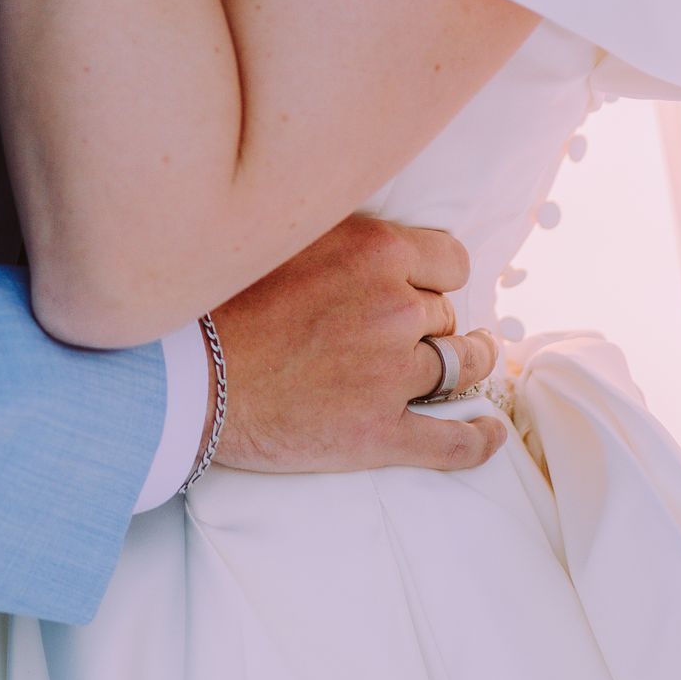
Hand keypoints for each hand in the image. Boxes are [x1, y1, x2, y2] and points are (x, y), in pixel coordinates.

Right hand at [209, 215, 505, 475]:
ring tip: (467, 364)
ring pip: (459, 366)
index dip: (437, 278)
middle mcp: (393, 310)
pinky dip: (477, 440)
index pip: (450, 262)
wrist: (189, 374)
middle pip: (445, 314)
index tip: (422, 289)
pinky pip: (449, 442)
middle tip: (403, 332)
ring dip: (466, 365)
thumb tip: (382, 242)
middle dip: (431, 322)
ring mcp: (389, 375)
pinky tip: (490, 434)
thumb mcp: (293, 237)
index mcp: (376, 254)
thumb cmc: (228, 300)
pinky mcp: (378, 433)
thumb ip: (348, 237)